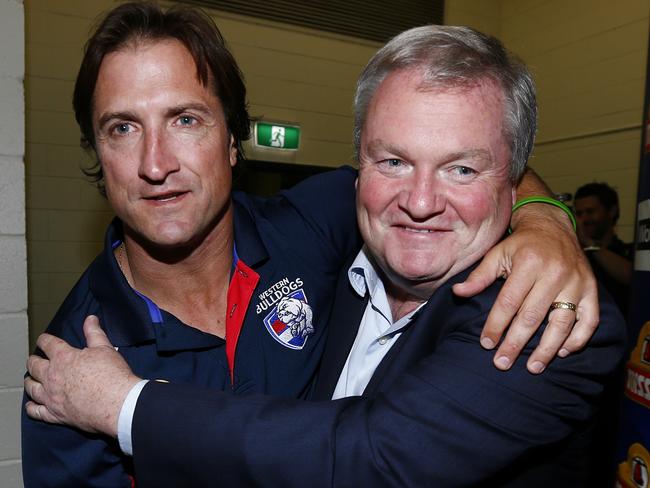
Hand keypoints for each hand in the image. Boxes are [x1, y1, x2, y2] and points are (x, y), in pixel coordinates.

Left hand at [24, 315, 140, 436]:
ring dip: (29, 382)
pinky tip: (32, 404)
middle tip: (34, 360)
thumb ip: (94, 333)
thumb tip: (90, 319)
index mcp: (64, 357)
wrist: (117, 403)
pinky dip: (32, 407)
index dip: (44, 340)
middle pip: (34, 366)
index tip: (43, 339)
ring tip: (30, 379)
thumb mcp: (105, 348)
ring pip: (32, 388)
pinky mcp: (55, 414)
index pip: (48, 344)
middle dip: (33, 361)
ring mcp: (52, 396)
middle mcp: (53, 376)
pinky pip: (36, 411)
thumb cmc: (112, 375)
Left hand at [453, 207, 597, 373]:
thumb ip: (479, 276)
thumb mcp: (497, 253)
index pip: (509, 302)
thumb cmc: (521, 244)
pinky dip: (577, 339)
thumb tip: (458, 292)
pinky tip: (562, 352)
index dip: (496, 325)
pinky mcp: (591, 290)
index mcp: (529, 263)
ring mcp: (576, 283)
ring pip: (562, 323)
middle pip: (532, 316)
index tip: (486, 343)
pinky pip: (589, 320)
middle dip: (516, 343)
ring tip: (533, 367)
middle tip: (502, 363)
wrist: (553, 227)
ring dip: (546, 349)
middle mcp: (555, 273)